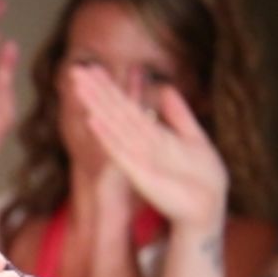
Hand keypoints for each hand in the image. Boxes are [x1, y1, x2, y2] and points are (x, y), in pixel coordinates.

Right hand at [70, 65, 227, 233]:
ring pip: (112, 126)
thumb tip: (165, 89)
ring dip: (95, 106)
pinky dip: (106, 136)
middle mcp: (137, 144)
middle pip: (114, 111)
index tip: (93, 68)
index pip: (125, 105)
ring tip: (79, 87)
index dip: (109, 86)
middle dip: (96, 90)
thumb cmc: (195, 178)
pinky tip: (94, 120)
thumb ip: (176, 115)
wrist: (200, 208)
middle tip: (76, 69)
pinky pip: (118, 152)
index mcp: (148, 135)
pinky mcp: (137, 173)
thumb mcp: (189, 139)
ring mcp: (135, 158)